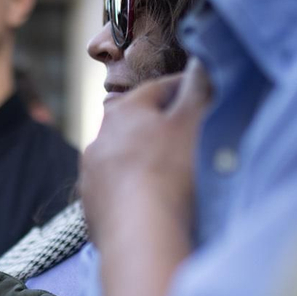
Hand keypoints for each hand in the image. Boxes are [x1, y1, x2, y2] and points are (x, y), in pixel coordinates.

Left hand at [80, 62, 209, 247]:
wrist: (140, 235)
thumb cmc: (170, 170)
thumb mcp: (193, 121)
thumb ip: (198, 88)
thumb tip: (201, 60)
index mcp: (123, 112)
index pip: (158, 89)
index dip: (185, 89)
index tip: (206, 94)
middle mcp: (99, 141)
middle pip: (135, 125)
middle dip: (160, 127)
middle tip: (188, 136)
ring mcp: (91, 178)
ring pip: (122, 161)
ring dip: (143, 162)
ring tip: (170, 174)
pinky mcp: (91, 211)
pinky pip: (116, 194)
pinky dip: (133, 193)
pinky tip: (150, 204)